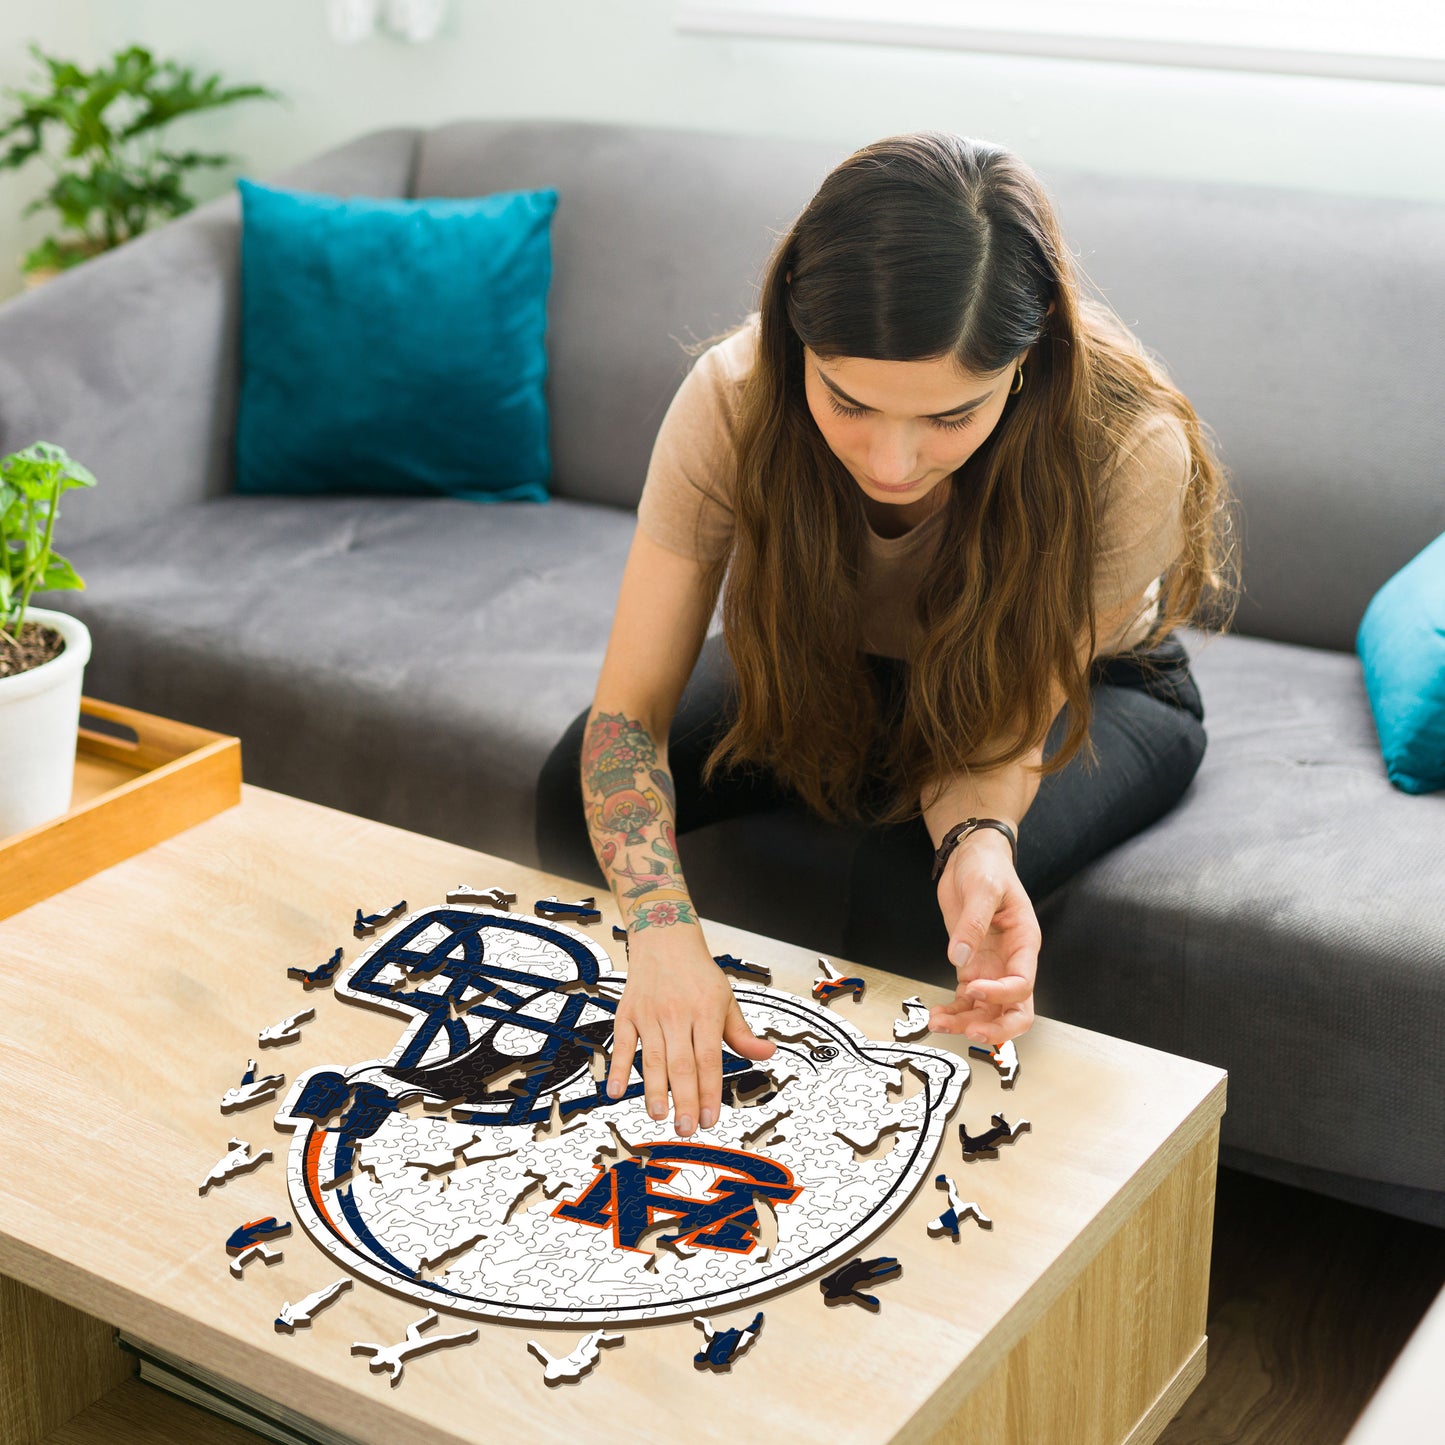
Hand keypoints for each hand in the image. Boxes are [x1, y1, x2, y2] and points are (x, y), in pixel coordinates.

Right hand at [603, 926, 774, 1135]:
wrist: (665, 937)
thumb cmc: (697, 971)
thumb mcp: (726, 998)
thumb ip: (742, 1033)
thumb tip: (767, 1054)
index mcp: (706, 1011)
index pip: (709, 1059)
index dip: (709, 1092)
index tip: (710, 1119)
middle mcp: (677, 1014)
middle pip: (681, 1064)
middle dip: (684, 1100)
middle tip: (685, 1128)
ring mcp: (650, 1014)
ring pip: (652, 1058)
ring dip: (654, 1090)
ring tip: (659, 1116)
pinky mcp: (627, 1013)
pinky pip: (622, 1044)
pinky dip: (618, 1068)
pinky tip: (617, 1091)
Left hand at [929, 829, 1038, 1047]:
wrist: (971, 857)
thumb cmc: (987, 867)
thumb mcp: (983, 888)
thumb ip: (973, 923)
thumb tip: (959, 957)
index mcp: (1024, 943)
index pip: (1022, 983)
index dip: (1000, 994)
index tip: (973, 987)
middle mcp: (1011, 961)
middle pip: (1016, 1010)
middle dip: (995, 1027)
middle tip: (969, 1031)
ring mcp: (991, 967)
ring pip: (989, 1011)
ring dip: (967, 1023)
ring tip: (938, 1023)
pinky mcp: (971, 967)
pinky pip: (967, 1000)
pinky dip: (954, 1012)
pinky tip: (937, 1015)